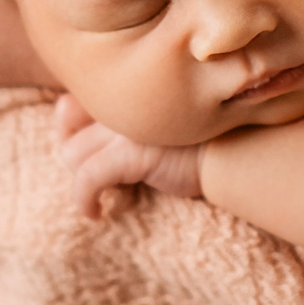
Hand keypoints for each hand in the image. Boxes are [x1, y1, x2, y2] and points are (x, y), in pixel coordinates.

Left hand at [54, 94, 203, 218]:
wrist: (236, 147)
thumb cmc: (205, 138)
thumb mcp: (164, 121)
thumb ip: (131, 122)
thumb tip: (93, 141)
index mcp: (124, 90)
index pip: (68, 106)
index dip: (70, 131)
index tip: (88, 150)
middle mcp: (119, 103)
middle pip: (67, 131)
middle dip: (77, 157)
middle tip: (97, 174)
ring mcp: (122, 127)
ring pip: (72, 155)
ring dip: (83, 179)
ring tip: (105, 192)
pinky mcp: (129, 154)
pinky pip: (86, 179)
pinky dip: (84, 200)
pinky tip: (95, 214)